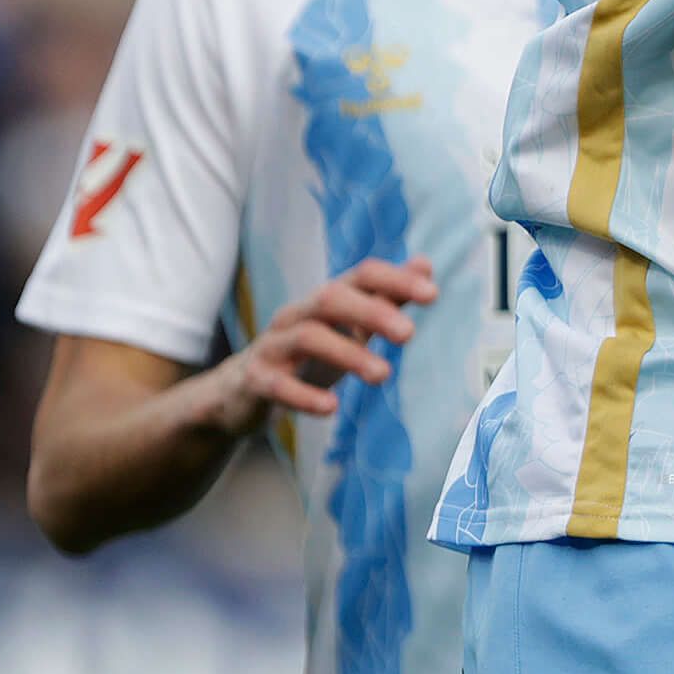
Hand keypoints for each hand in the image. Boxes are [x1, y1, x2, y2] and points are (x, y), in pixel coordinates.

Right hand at [215, 256, 430, 423]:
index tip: (433, 295)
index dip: (396, 280)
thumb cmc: (310, 353)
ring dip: (349, 354)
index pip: (362, 275)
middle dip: (372, 311)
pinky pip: (276, 384)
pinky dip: (304, 396)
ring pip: (308, 337)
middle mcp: (299, 314)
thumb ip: (387, 299)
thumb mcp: (350, 325)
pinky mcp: (256, 380)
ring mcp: (273, 345)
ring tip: (383, 375)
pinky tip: (331, 408)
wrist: (241, 389)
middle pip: (332, 297)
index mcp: (327, 300)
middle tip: (409, 335)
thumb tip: (425, 266)